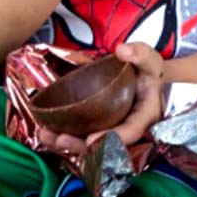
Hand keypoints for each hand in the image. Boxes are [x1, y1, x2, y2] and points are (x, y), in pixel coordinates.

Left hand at [38, 42, 166, 154]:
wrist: (147, 83)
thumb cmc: (149, 73)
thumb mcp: (150, 61)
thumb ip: (140, 54)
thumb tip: (122, 50)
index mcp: (144, 117)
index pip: (130, 131)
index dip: (112, 139)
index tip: (91, 140)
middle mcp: (127, 129)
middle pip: (106, 146)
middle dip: (81, 146)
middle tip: (61, 139)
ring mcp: (112, 130)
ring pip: (91, 145)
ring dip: (68, 143)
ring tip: (46, 136)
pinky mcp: (99, 128)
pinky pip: (83, 136)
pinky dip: (65, 136)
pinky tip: (46, 133)